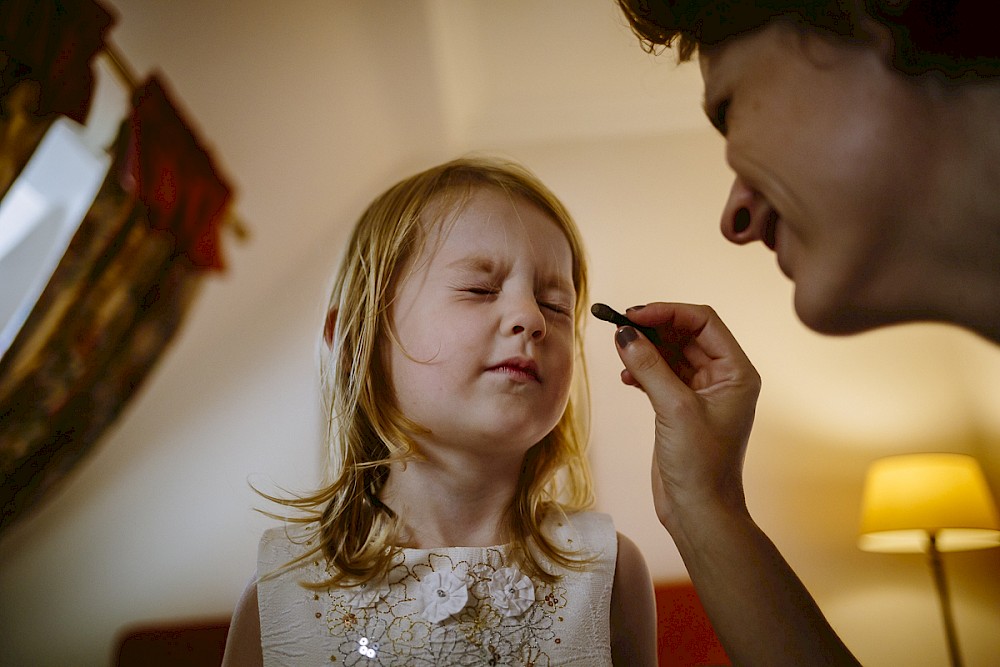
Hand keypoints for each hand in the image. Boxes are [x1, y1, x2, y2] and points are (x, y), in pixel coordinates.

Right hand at [612, 303, 760, 529]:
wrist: (698, 511)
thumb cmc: (701, 465)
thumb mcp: (674, 409)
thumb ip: (649, 368)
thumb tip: (625, 334)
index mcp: (736, 372)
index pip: (703, 322)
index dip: (668, 312)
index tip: (633, 315)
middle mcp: (723, 378)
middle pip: (685, 334)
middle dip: (653, 328)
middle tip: (619, 326)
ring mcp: (701, 393)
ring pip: (670, 353)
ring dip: (645, 348)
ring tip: (619, 349)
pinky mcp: (681, 408)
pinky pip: (661, 374)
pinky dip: (642, 370)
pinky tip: (625, 376)